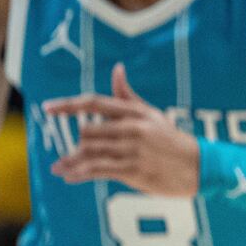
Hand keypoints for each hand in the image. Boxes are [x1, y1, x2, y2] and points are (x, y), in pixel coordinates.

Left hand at [44, 64, 199, 195]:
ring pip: (90, 152)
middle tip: (69, 153)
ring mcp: (132, 149)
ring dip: (70, 162)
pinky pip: (98, 170)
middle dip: (77, 144)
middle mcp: (132, 128)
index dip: (68, 105)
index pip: (95, 102)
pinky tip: (68, 176)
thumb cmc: (170, 138)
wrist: (198, 165)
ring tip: (58, 168)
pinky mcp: (133, 170)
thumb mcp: (151, 114)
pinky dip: (79, 174)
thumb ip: (128, 95)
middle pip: (88, 131)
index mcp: (134, 111)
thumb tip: (116, 68)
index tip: (47, 108)